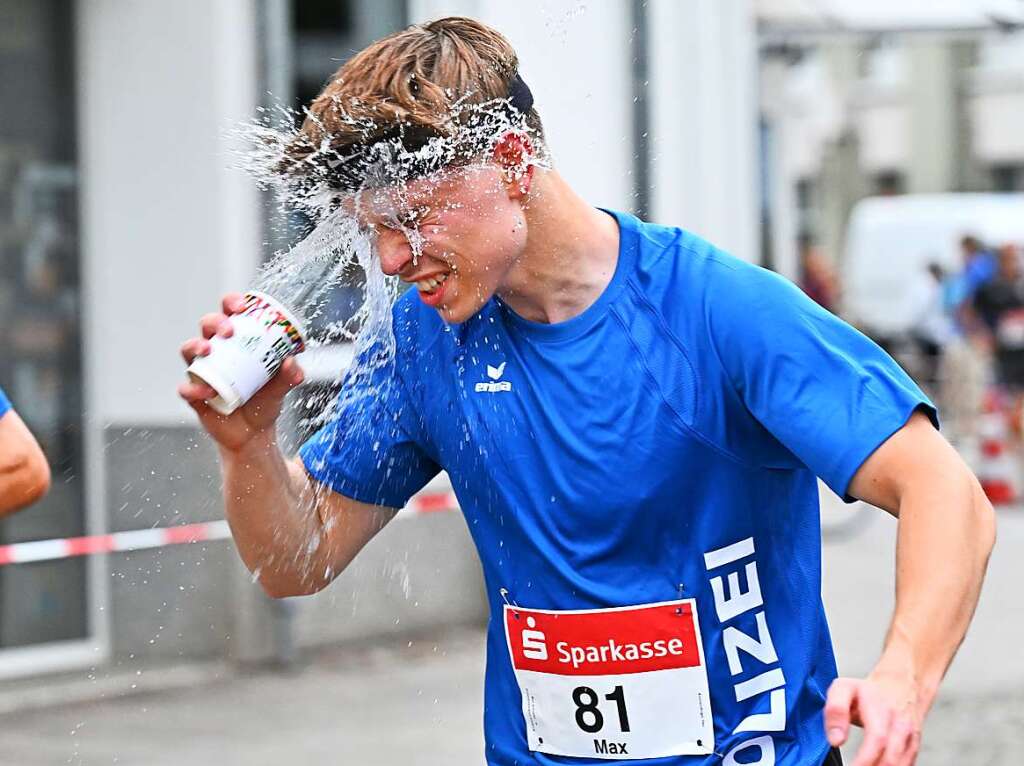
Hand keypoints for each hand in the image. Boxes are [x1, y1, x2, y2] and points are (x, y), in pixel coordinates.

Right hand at [178, 292, 304, 452]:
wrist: (254, 434)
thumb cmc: (265, 401)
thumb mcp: (280, 388)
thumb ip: (289, 376)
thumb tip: (292, 362)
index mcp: (237, 342)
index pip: (230, 314)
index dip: (232, 303)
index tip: (242, 306)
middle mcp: (217, 352)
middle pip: (207, 325)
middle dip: (215, 322)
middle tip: (229, 331)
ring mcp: (203, 371)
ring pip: (189, 350)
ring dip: (195, 345)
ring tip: (208, 350)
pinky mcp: (194, 394)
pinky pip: (186, 388)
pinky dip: (192, 388)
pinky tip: (205, 392)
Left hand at [824, 672, 921, 765]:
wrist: (902, 685)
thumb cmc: (869, 691)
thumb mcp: (843, 689)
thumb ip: (835, 711)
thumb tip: (835, 740)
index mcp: (879, 707)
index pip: (877, 739)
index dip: (864, 759)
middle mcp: (899, 723)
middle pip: (890, 758)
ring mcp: (910, 736)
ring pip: (900, 764)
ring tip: (863, 765)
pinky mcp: (915, 746)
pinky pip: (907, 764)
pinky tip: (878, 764)